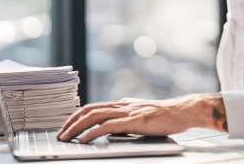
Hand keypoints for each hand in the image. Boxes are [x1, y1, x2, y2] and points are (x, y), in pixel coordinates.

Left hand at [56, 93, 226, 142]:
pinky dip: (92, 133)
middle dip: (71, 122)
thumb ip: (127, 121)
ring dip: (77, 127)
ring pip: (94, 116)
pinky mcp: (133, 121)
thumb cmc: (166, 117)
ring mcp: (127, 112)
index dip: (77, 116)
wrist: (183, 112)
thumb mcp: (142, 117)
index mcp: (123, 104)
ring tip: (66, 138)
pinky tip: (84, 140)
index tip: (67, 127)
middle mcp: (122, 105)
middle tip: (60, 134)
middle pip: (89, 110)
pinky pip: (107, 126)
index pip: (94, 107)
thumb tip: (113, 131)